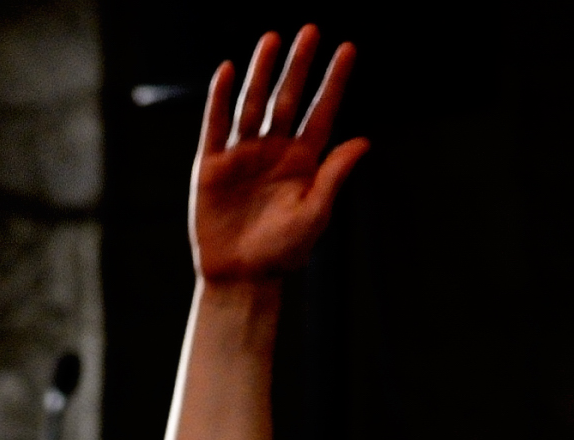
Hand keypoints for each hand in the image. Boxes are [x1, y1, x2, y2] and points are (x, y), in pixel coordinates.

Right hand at [191, 25, 368, 281]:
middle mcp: (274, 150)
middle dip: (300, 65)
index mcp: (303, 161)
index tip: (348, 49)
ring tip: (271, 38)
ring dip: (262, 71)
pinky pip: (215, 125)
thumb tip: (362, 140)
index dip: (334, 81)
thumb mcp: (315, 214)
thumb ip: (334, 176)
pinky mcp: (211, 165)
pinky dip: (220, 98)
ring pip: (253, 103)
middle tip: (311, 31)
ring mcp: (242, 155)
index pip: (322, 111)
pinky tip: (228, 71)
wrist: (240, 276)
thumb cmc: (283, 252)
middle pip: (288, 98)